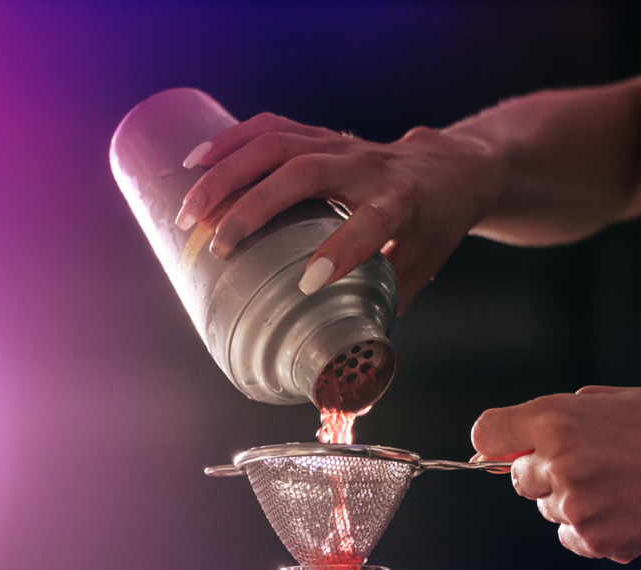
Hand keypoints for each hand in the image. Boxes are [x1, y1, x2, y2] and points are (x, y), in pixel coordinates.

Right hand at [175, 114, 500, 311]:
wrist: (449, 168)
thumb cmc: (432, 228)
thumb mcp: (419, 272)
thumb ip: (380, 311)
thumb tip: (347, 370)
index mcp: (401, 204)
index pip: (371, 222)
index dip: (341, 250)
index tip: (306, 284)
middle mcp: (368, 168)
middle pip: (304, 173)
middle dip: (253, 207)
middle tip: (215, 246)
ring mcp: (340, 145)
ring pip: (278, 145)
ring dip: (227, 174)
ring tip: (190, 210)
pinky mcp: (320, 135)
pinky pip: (271, 128)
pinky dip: (231, 142)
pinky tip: (197, 162)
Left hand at [471, 386, 640, 562]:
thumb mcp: (607, 402)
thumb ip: (554, 420)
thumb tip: (511, 443)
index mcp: (555, 420)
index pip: (487, 434)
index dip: (496, 443)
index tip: (506, 449)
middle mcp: (558, 463)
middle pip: (517, 479)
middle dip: (545, 473)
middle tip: (594, 463)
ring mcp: (576, 506)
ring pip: (548, 509)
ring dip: (573, 501)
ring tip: (621, 483)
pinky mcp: (595, 539)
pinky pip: (570, 537)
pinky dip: (592, 528)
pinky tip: (627, 507)